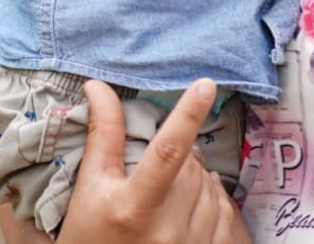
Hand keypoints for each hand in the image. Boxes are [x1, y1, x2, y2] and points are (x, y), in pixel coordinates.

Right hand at [32, 78, 248, 243]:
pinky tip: (196, 201)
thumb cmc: (89, 236)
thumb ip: (102, 135)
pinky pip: (224, 214)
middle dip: (182, 157)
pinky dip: (214, 200)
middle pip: (191, 168)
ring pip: (210, 189)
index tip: (206, 85)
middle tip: (161, 165)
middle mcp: (165, 229)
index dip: (188, 115)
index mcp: (132, 207)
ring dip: (198, 179)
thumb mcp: (90, 188)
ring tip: (173, 187)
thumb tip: (97, 86)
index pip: (167, 151)